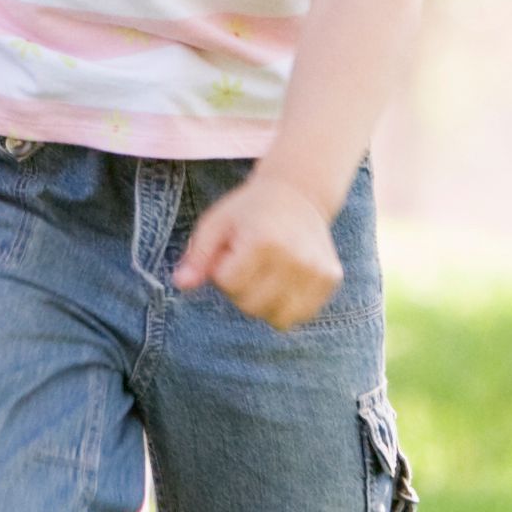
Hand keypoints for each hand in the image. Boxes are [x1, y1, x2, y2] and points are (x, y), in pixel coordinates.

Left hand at [171, 170, 344, 331]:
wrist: (298, 194)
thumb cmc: (249, 211)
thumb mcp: (216, 223)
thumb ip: (198, 255)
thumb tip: (181, 284)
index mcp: (264, 240)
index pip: (229, 284)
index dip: (222, 271)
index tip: (232, 251)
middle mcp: (295, 257)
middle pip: (251, 305)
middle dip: (241, 289)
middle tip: (249, 261)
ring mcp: (316, 270)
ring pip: (277, 318)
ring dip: (265, 302)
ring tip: (267, 273)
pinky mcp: (330, 279)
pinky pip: (300, 315)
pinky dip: (287, 305)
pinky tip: (285, 280)